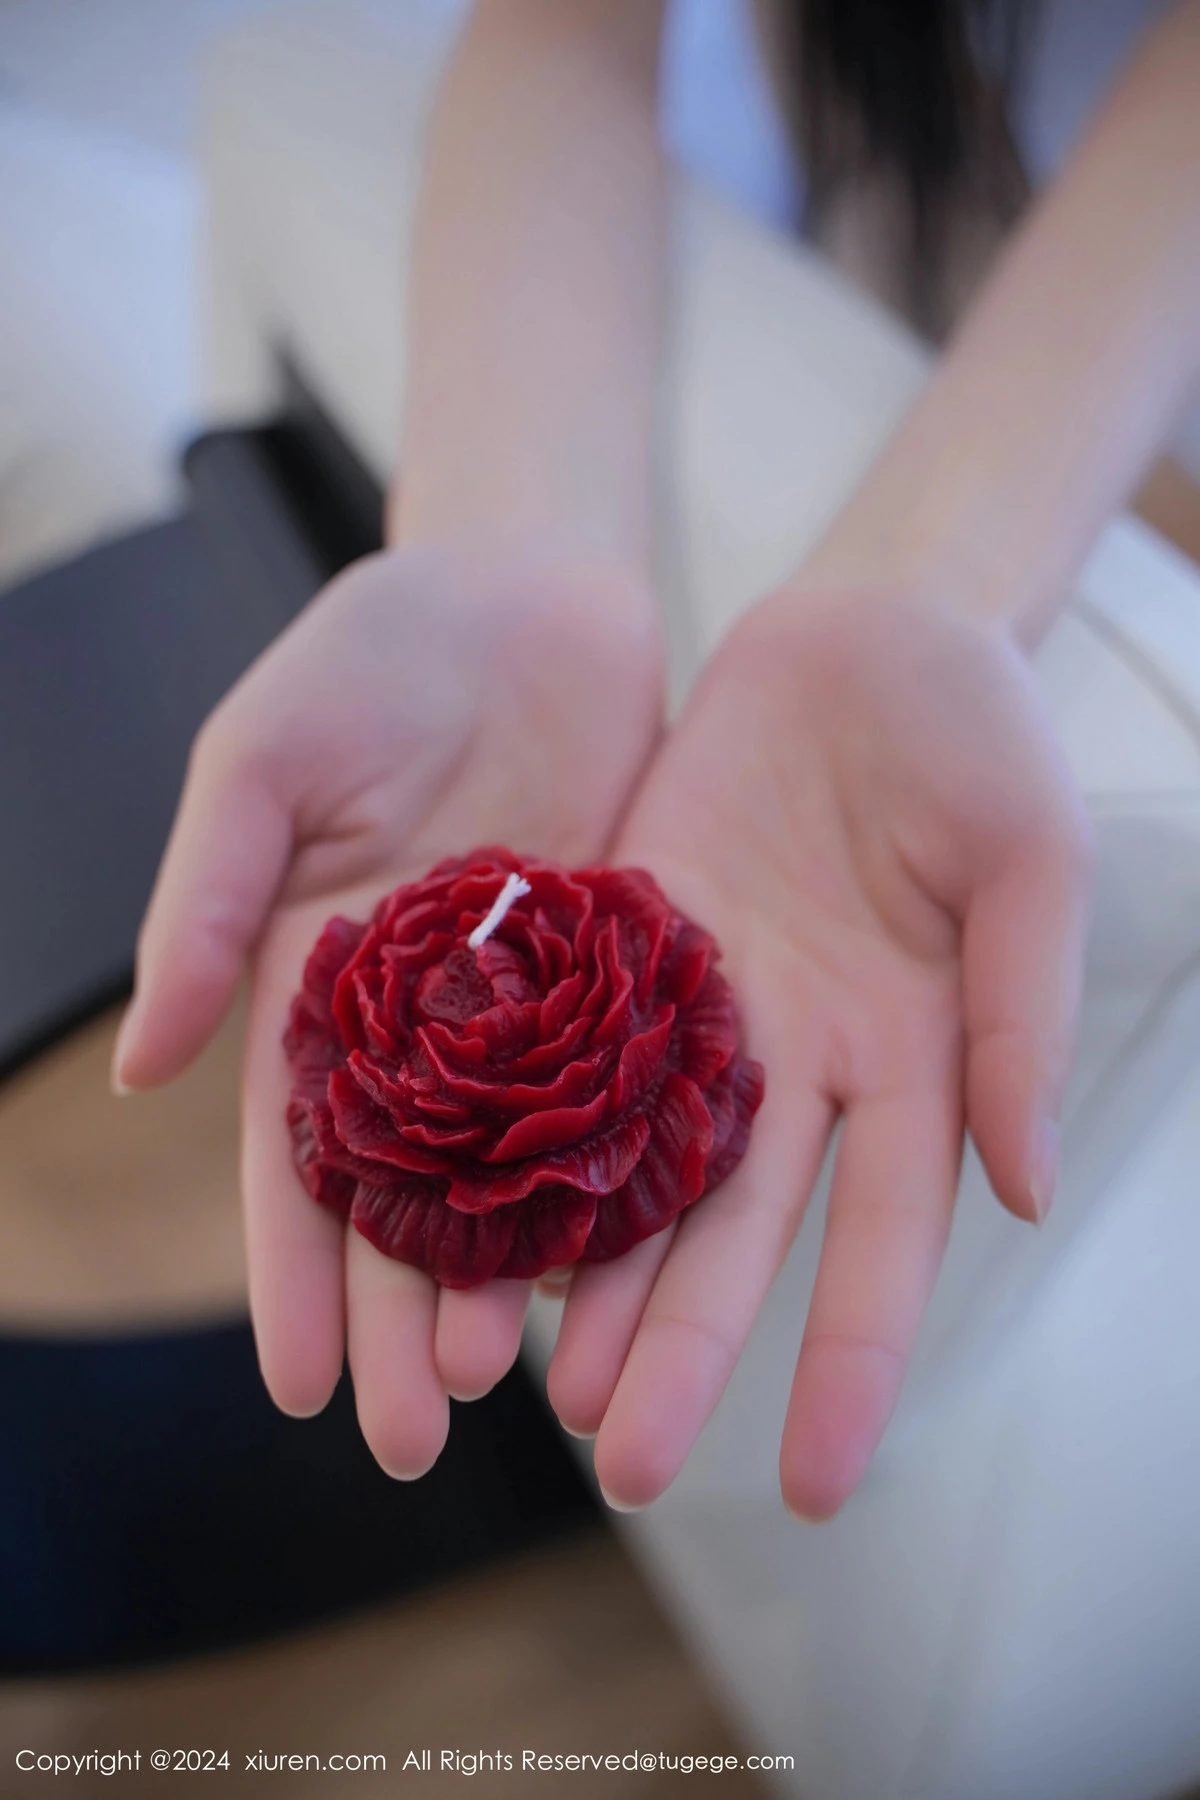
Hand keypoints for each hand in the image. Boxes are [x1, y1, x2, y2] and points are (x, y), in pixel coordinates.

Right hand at [114, 543, 661, 1474]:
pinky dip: (618, 1182)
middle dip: (402, 1319)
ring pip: (518, 1174)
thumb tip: (140, 1065)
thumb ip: (210, 904)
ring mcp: (533, 1010)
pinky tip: (625, 1270)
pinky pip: (622, 1096)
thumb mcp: (263, 763)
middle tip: (418, 1439)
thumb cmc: (370, 657)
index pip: (298, 1161)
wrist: (525, 589)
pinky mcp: (628, 976)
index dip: (293, 1275)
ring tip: (517, 1388)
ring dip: (511, 1280)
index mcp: (320, 987)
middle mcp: (427, 1025)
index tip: (298, 1388)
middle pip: (409, 1200)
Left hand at [545, 586, 1091, 1518]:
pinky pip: (575, 1049)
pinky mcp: (632, 939)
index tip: (815, 1483)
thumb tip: (1021, 1189)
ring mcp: (709, 1006)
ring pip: (642, 1163)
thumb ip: (1022, 1018)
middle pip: (739, 1232)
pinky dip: (534, 1129)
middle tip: (624, 1469)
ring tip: (539, 1391)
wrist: (874, 627)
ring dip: (596, 1277)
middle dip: (687, 1348)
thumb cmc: (983, 737)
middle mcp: (804, 1061)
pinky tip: (482, 1214)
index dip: (852, 1360)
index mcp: (917, 1059)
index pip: (883, 1242)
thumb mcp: (1031, 865)